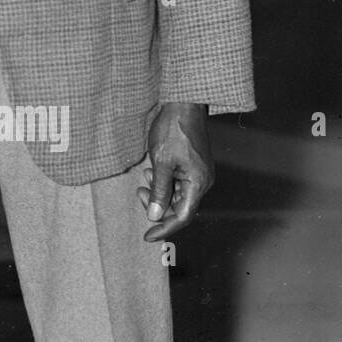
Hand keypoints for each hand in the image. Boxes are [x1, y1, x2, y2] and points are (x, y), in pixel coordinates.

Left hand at [138, 102, 213, 241]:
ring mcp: (200, 174)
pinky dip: (163, 182)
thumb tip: (154, 215)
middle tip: (138, 193)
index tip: (147, 237)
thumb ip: (158, 191)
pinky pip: (178, 182)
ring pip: (177, 195)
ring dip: (158, 192)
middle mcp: (203, 182)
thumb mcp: (160, 162)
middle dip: (157, 205)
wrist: (183, 105)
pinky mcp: (194, 166)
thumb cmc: (172, 131)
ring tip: (144, 177)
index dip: (164, 228)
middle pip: (179, 207)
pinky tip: (151, 172)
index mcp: (198, 184)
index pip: (182, 217)